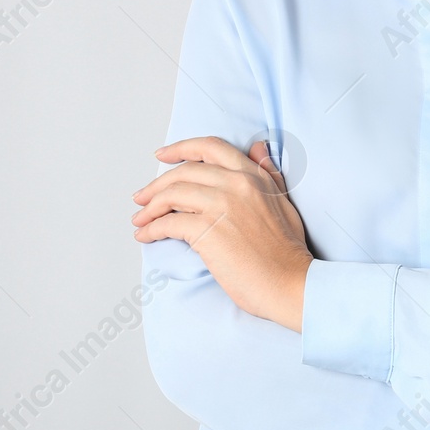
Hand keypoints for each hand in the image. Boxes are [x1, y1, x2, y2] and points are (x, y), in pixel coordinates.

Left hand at [132, 136, 312, 331]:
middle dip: (157, 184)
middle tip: (142, 197)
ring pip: (172, 194)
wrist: (289, 283)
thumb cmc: (286, 250)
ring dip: (149, 208)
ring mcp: (221, 206)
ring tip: (140, 220)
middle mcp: (236, 184)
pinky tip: (146, 236)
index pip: (210, 147)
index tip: (161, 156)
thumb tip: (258, 147)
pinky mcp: (208, 231)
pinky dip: (152, 229)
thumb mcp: (283, 201)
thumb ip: (269, 172)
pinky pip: (168, 223)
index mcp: (253, 175)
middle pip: (184, 172)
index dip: (180, 148)